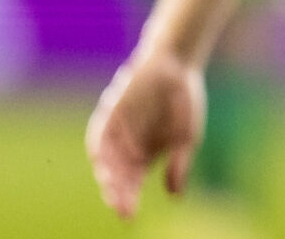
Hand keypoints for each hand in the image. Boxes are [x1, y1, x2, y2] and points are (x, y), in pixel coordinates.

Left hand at [86, 51, 204, 218]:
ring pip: (105, 162)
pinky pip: (98, 138)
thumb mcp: (186, 138)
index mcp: (143, 157)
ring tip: (112, 189)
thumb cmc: (184, 102)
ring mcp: (115, 134)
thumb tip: (175, 197)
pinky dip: (99, 151)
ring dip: (107, 176)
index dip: (128, 201)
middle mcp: (125, 149)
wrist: (176, 66)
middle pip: (116, 177)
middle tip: (121, 207)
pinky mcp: (109, 116)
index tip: (129, 217)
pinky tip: (102, 163)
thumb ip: (178, 165)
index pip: (131, 185)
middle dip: (117, 193)